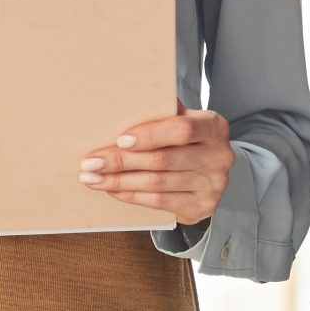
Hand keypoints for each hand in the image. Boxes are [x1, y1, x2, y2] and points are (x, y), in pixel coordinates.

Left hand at [78, 104, 234, 219]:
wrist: (209, 175)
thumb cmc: (187, 142)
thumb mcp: (182, 121)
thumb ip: (161, 113)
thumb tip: (121, 105)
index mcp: (213, 126)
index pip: (181, 129)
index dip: (149, 135)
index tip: (120, 140)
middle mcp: (218, 155)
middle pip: (163, 159)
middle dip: (121, 161)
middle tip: (91, 162)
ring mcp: (213, 184)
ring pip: (156, 183)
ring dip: (119, 181)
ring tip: (93, 178)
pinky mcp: (202, 206)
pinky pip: (159, 201)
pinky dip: (131, 195)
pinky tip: (113, 189)